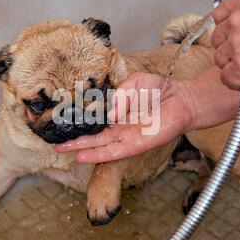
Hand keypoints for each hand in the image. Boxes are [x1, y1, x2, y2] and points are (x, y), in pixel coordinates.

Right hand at [54, 72, 193, 162]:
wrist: (182, 98)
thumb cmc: (160, 90)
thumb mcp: (134, 84)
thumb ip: (120, 95)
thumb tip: (108, 114)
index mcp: (119, 114)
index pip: (96, 122)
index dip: (81, 123)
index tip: (64, 123)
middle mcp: (121, 128)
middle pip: (95, 137)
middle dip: (76, 140)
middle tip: (56, 144)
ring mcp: (128, 137)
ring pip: (100, 145)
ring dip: (82, 148)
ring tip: (62, 149)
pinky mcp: (137, 144)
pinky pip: (115, 150)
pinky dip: (98, 154)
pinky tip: (82, 156)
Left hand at [212, 0, 239, 88]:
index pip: (219, 14)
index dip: (224, 26)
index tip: (230, 32)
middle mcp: (236, 24)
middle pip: (217, 39)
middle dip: (227, 46)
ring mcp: (236, 47)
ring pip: (220, 59)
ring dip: (231, 64)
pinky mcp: (239, 68)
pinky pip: (226, 78)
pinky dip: (235, 82)